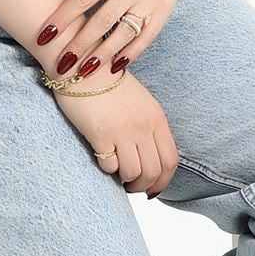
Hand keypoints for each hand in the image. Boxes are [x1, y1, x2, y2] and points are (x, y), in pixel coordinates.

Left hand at [35, 0, 192, 81]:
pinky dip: (132, 53)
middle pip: (101, 21)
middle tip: (61, 65)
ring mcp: (150, 1)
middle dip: (80, 45)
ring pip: (123, 33)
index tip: (44, 35)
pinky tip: (115, 67)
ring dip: (103, 55)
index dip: (62, 18)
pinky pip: (146, 37)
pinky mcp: (164, 10)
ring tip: (84, 73)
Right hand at [49, 66, 178, 195]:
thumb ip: (149, 127)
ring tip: (118, 175)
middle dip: (144, 186)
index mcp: (156, 118)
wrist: (83, 66)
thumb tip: (150, 158)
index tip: (153, 189)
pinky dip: (107, 169)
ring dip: (126, 181)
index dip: (163, 181)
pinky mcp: (100, 133)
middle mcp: (143, 126)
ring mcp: (122, 130)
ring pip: (133, 173)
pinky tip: (102, 158)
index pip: (170, 161)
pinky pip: (109, 166)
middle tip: (132, 186)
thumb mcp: (140, 102)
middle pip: (154, 172)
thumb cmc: (108, 84)